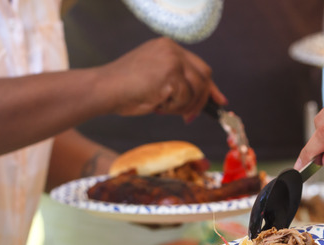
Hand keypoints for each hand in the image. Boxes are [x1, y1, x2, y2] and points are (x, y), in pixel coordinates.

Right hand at [97, 37, 226, 121]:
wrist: (105, 89)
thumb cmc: (125, 89)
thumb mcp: (155, 79)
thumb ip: (177, 82)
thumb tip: (201, 98)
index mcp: (168, 47)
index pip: (199, 66)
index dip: (210, 87)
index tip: (219, 101)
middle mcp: (172, 49)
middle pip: (204, 76)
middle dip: (202, 100)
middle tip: (191, 117)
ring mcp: (173, 60)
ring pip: (196, 90)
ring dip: (182, 106)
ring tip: (161, 107)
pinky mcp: (171, 73)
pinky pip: (185, 99)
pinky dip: (173, 108)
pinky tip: (156, 104)